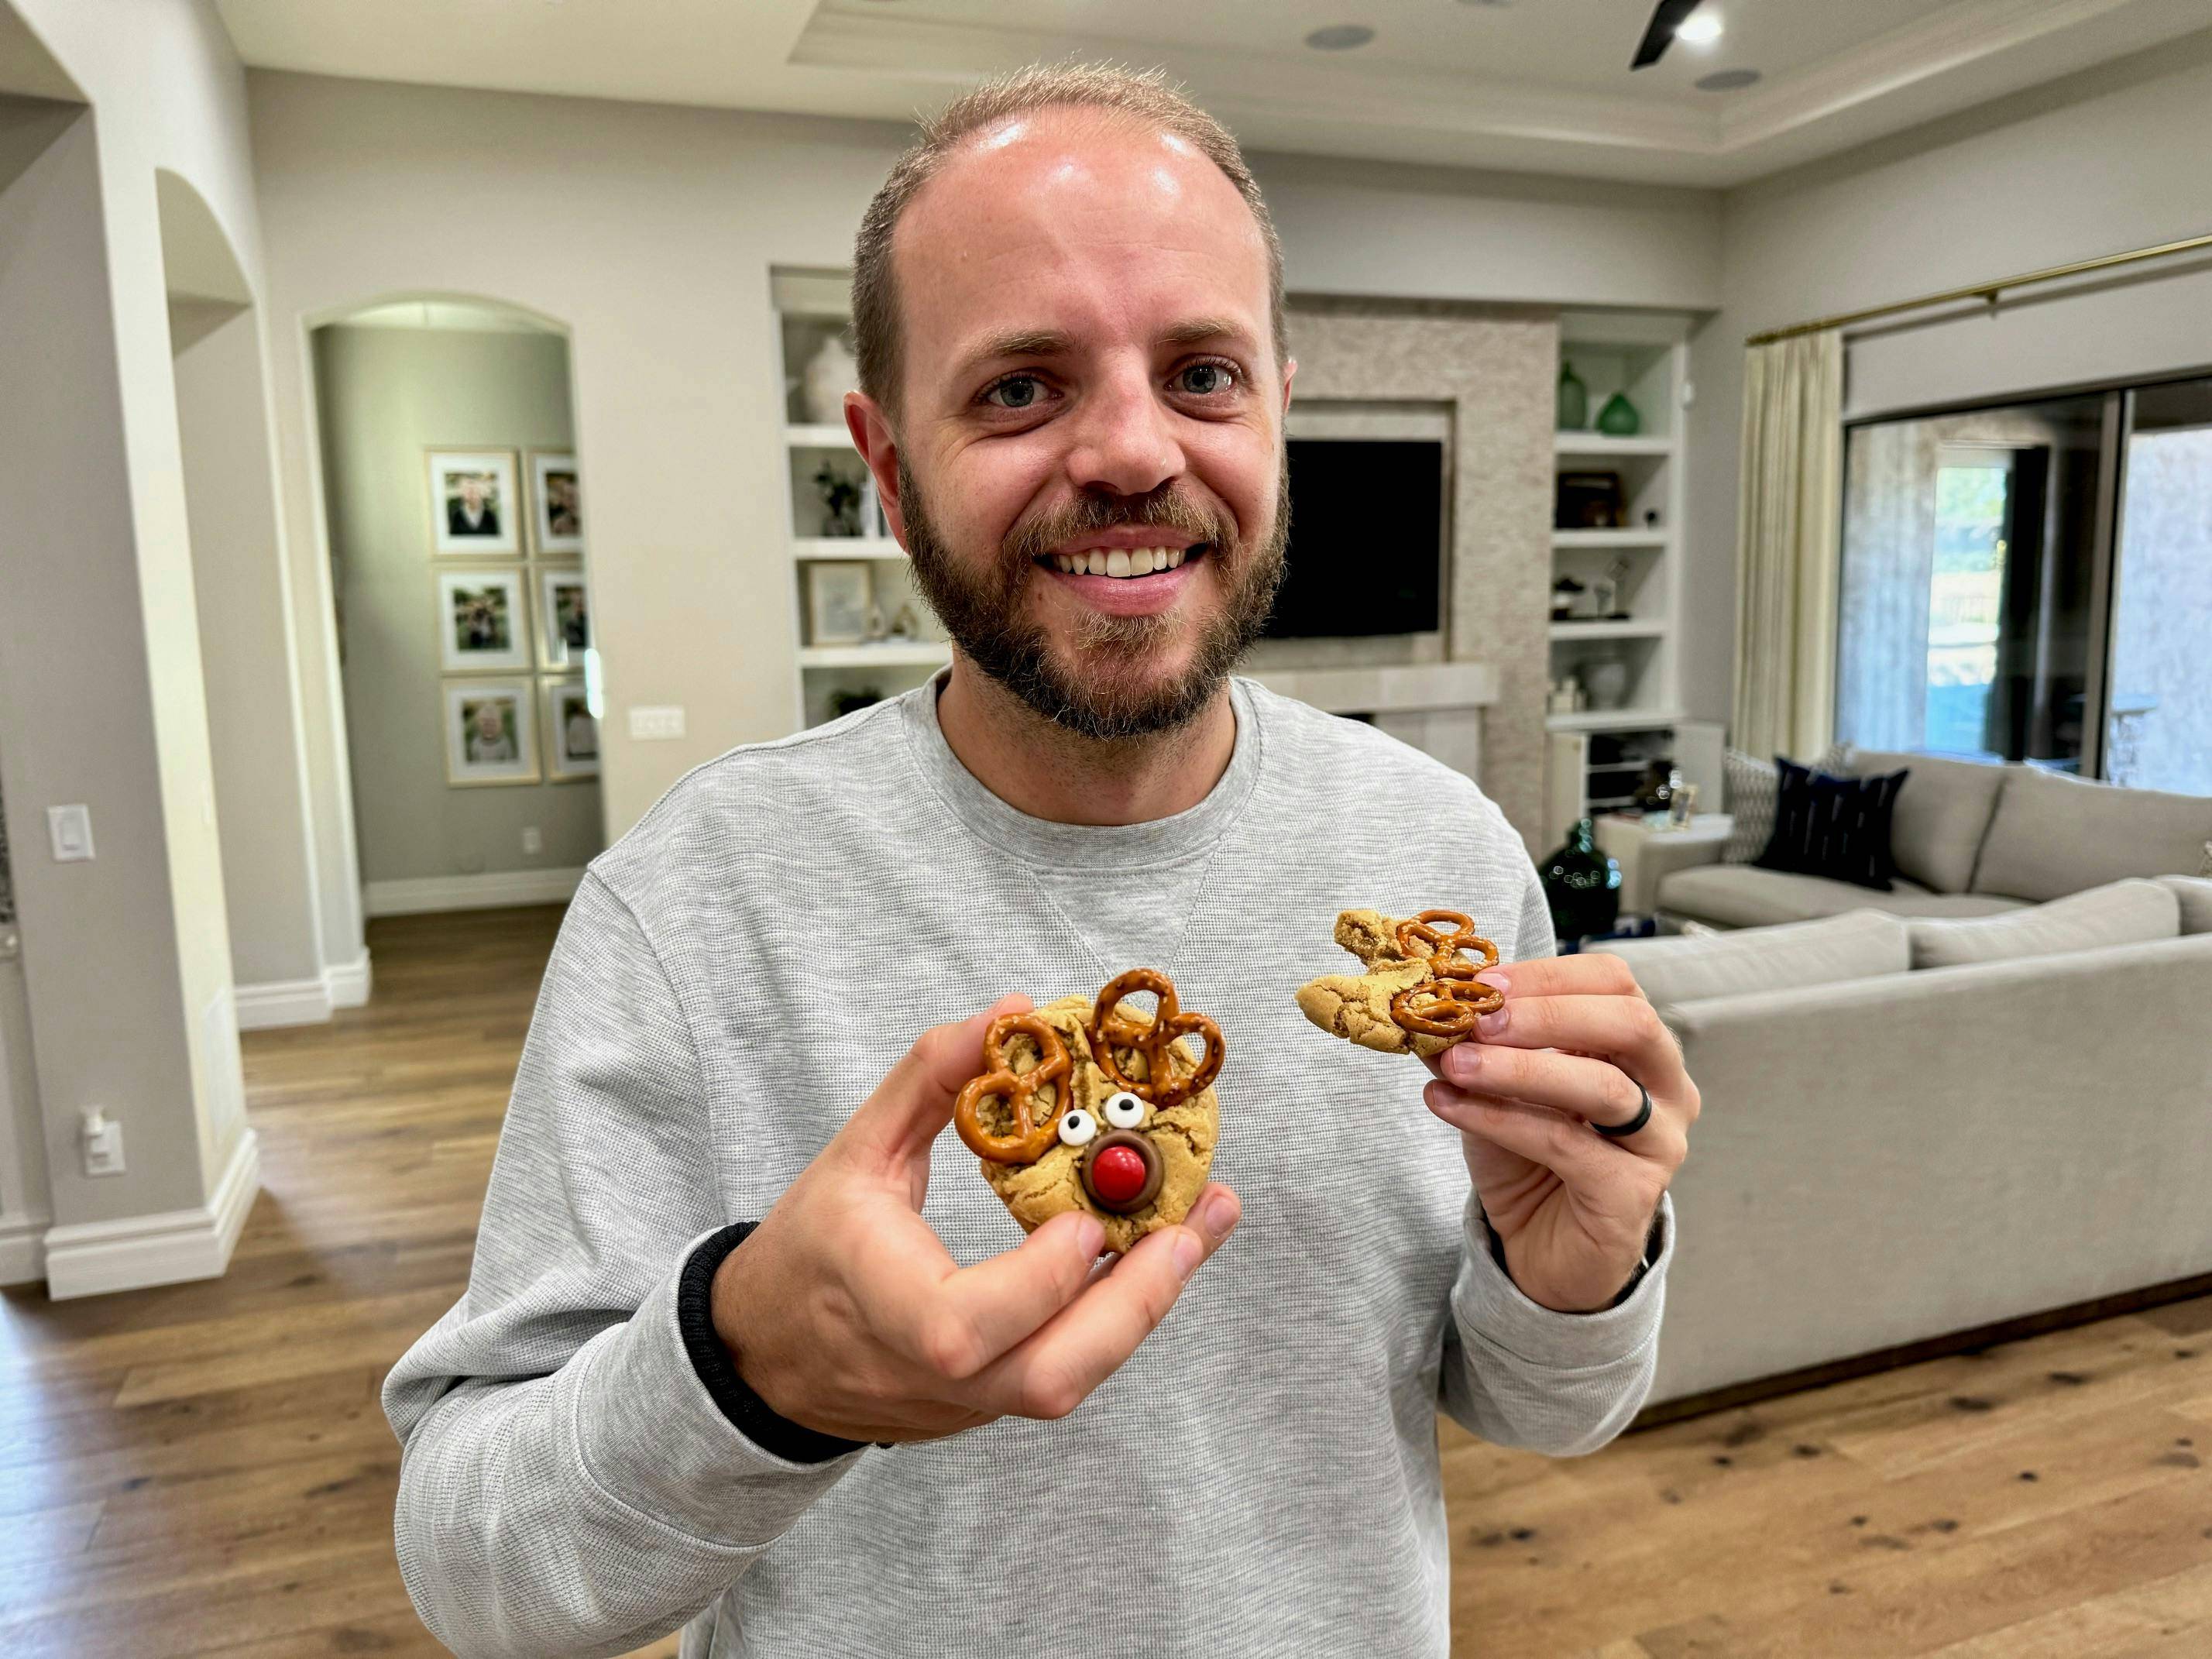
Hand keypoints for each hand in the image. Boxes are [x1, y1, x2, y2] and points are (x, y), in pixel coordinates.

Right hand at [712, 994, 1240, 1442]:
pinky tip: (1159, 1255)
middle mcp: (926, 1370)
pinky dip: (1117, 1315)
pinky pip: (1065, 1368)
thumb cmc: (811, 1248)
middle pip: (1045, 1379)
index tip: (1084, 1220)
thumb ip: (928, 1080)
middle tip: (1187, 1228)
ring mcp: (965, 1402)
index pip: (960, 1328)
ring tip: (1199, 1229)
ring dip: (1144, 1307)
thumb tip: (1010, 1012)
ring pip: (1068, 1384)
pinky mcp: (991, 1405)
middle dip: (1131, 1306)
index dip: (1036, 1282)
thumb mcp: (852, 1152)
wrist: (769, 1358)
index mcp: (875, 1301)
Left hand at [1422, 953, 1694, 1312]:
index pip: (1614, 982)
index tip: (1481, 983)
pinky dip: (1499, 1119)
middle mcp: (1667, 1089)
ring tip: (1454, 1063)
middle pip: (1629, 1023)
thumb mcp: (1497, 1087)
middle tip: (1476, 1018)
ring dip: (1519, 1069)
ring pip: (1602, 1087)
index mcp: (1641, 1047)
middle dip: (1546, 1013)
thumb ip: (1476, 1044)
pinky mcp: (1633, 1194)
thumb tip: (1430, 1002)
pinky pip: (1566, 1144)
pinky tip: (1449, 1104)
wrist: (1542, 1249)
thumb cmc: (1530, 1157)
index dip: (1549, 974)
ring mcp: (1659, 1143)